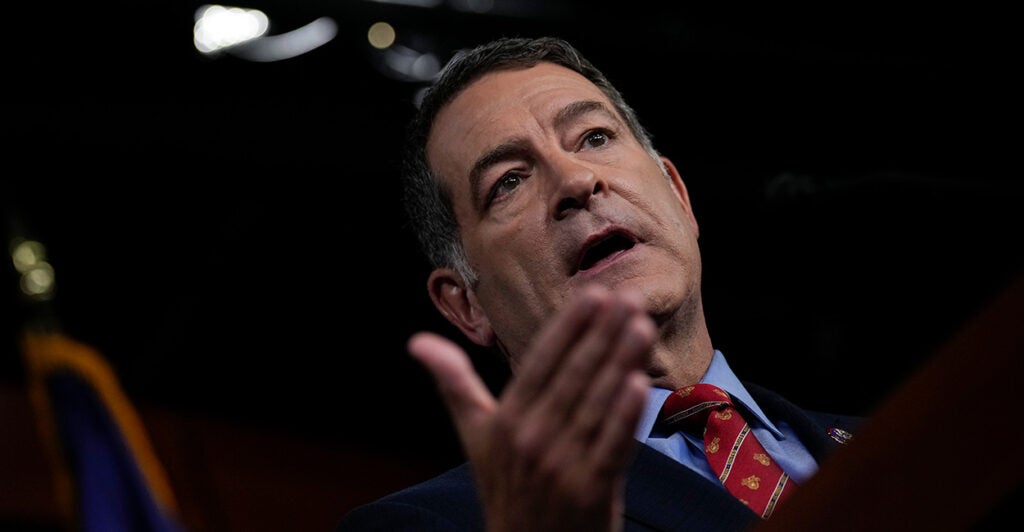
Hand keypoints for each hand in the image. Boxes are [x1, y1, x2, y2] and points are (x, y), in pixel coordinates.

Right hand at [409, 285, 654, 531]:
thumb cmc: (505, 487)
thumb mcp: (474, 435)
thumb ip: (453, 384)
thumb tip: (417, 342)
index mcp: (505, 420)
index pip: (540, 364)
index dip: (568, 328)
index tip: (592, 294)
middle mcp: (530, 438)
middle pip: (572, 377)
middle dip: (602, 335)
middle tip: (629, 297)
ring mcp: (562, 465)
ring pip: (595, 405)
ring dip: (619, 363)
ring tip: (640, 326)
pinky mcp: (591, 491)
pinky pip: (611, 447)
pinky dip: (624, 416)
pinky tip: (639, 383)